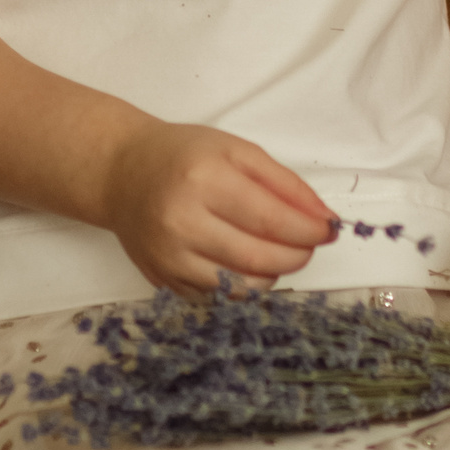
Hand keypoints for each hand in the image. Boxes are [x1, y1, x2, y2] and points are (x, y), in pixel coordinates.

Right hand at [100, 121, 337, 292]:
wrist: (121, 174)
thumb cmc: (183, 156)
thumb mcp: (237, 151)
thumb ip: (285, 183)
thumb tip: (324, 219)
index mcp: (201, 180)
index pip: (270, 219)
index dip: (308, 231)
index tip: (328, 231)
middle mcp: (180, 222)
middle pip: (257, 258)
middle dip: (297, 256)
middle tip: (308, 245)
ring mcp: (168, 257)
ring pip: (240, 286)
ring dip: (273, 274)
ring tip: (278, 252)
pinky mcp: (162, 280)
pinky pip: (217, 298)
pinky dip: (243, 286)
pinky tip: (246, 264)